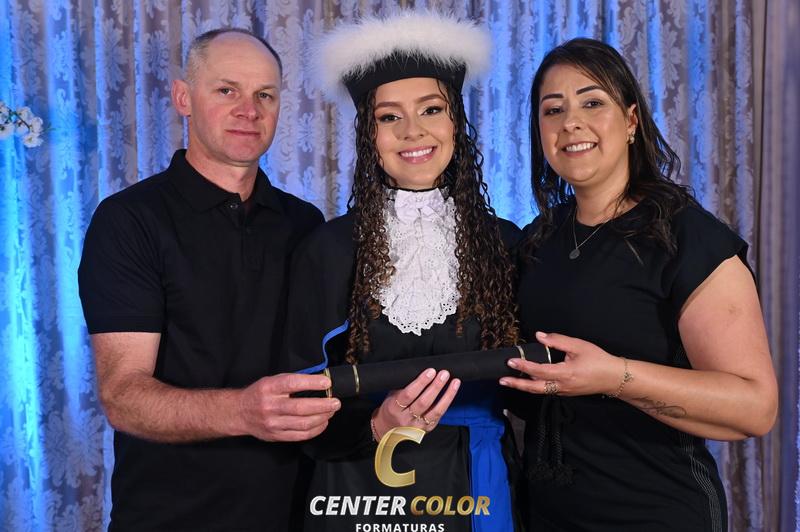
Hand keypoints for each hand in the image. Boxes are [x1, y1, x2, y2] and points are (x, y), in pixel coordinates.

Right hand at [238, 373, 340, 441]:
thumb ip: (291, 381)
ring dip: (322, 418)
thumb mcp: (271, 381)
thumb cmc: (259, 394)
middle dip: (323, 405)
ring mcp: (273, 423)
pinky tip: (323, 423)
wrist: (239, 413)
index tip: (327, 383)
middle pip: (301, 407)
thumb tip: (318, 381)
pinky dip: (315, 430)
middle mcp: (270, 406)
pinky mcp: (276, 436)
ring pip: (303, 423)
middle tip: (336, 402)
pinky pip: (300, 435)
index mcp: (269, 388)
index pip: (293, 384)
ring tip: (331, 411)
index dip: (312, 383)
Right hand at [372, 368, 460, 439]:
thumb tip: (421, 371)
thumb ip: (404, 387)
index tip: (430, 371)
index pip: (408, 394)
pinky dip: (447, 402)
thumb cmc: (391, 408)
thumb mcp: (391, 396)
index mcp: (394, 408)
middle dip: (436, 386)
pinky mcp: (427, 428)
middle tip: (444, 373)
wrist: (389, 429)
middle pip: (423, 402)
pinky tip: (452, 392)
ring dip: (447, 395)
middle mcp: (406, 419)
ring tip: (454, 382)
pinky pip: (439, 415)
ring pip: (435, 411)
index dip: (421, 382)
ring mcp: (418, 425)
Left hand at [499, 331, 623, 396]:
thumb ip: (557, 341)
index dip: (523, 367)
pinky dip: (535, 386)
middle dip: (517, 385)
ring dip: (524, 386)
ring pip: (540, 391)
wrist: (614, 378)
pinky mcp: (566, 392)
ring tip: (510, 381)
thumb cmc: (599, 360)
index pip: (539, 371)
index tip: (511, 361)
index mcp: (565, 373)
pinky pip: (547, 390)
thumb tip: (540, 336)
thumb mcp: (579, 346)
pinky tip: (529, 381)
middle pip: (534, 388)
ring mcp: (564, 391)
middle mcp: (562, 386)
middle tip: (502, 380)